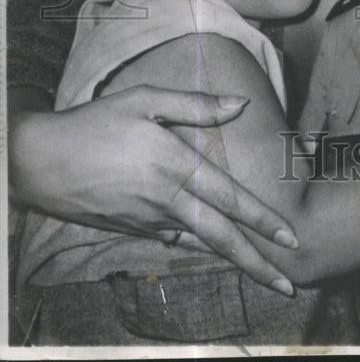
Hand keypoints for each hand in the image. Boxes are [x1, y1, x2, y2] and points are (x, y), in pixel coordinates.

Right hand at [9, 85, 297, 291]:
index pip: (229, 199)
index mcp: (175, 166)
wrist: (43, 162)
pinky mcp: (133, 228)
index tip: (291, 238)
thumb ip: (195, 104)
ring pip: (200, 241)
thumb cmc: (96, 123)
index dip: (262, 219)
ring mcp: (149, 220)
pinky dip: (198, 243)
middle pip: (221, 238)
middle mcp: (166, 200)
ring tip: (260, 267)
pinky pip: (174, 236)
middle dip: (258, 262)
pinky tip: (210, 241)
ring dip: (232, 257)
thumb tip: (240, 104)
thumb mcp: (144, 99)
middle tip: (289, 285)